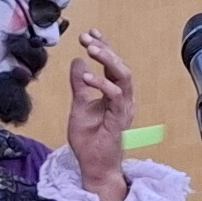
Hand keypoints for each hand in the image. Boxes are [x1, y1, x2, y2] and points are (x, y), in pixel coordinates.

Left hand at [64, 29, 134, 200]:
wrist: (93, 167)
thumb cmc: (89, 141)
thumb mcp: (78, 106)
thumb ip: (79, 85)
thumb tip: (77, 61)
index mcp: (115, 95)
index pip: (113, 65)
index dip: (104, 47)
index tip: (89, 33)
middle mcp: (123, 99)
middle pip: (120, 66)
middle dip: (105, 49)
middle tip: (87, 38)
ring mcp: (123, 109)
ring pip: (124, 76)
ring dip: (108, 60)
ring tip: (91, 49)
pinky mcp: (119, 119)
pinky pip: (116, 96)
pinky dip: (102, 84)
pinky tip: (87, 77)